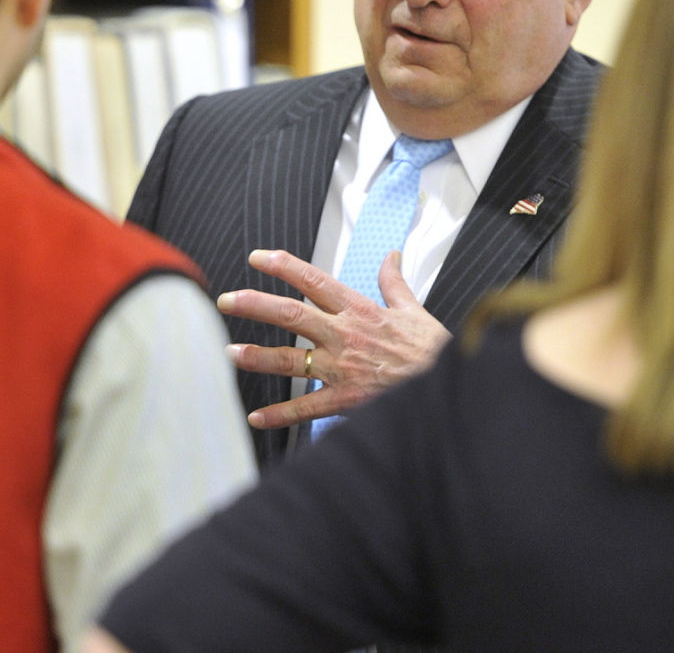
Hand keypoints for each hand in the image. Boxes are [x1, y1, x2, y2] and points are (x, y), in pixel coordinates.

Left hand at [218, 249, 451, 429]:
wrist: (447, 388)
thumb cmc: (432, 350)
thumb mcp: (413, 310)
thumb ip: (394, 282)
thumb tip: (392, 256)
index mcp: (360, 310)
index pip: (314, 281)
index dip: (284, 266)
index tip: (258, 258)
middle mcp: (344, 335)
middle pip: (292, 314)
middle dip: (256, 305)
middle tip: (226, 300)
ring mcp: (342, 368)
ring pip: (291, 360)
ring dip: (258, 356)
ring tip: (230, 352)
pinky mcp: (346, 400)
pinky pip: (306, 408)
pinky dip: (280, 415)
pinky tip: (257, 417)